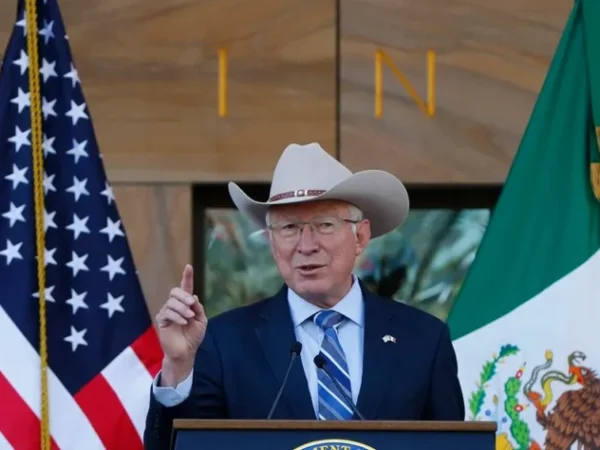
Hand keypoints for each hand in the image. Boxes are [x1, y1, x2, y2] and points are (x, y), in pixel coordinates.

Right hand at [156, 264, 206, 384]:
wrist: (186, 351)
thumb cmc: (193, 336)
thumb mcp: (201, 321)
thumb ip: (198, 308)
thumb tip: (192, 296)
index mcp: (186, 304)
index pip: (185, 287)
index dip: (187, 277)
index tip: (189, 266)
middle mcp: (175, 306)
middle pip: (175, 291)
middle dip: (184, 296)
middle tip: (191, 305)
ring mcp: (167, 312)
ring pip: (171, 302)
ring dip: (182, 308)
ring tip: (189, 317)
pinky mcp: (162, 321)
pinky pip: (167, 313)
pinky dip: (177, 316)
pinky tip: (183, 322)